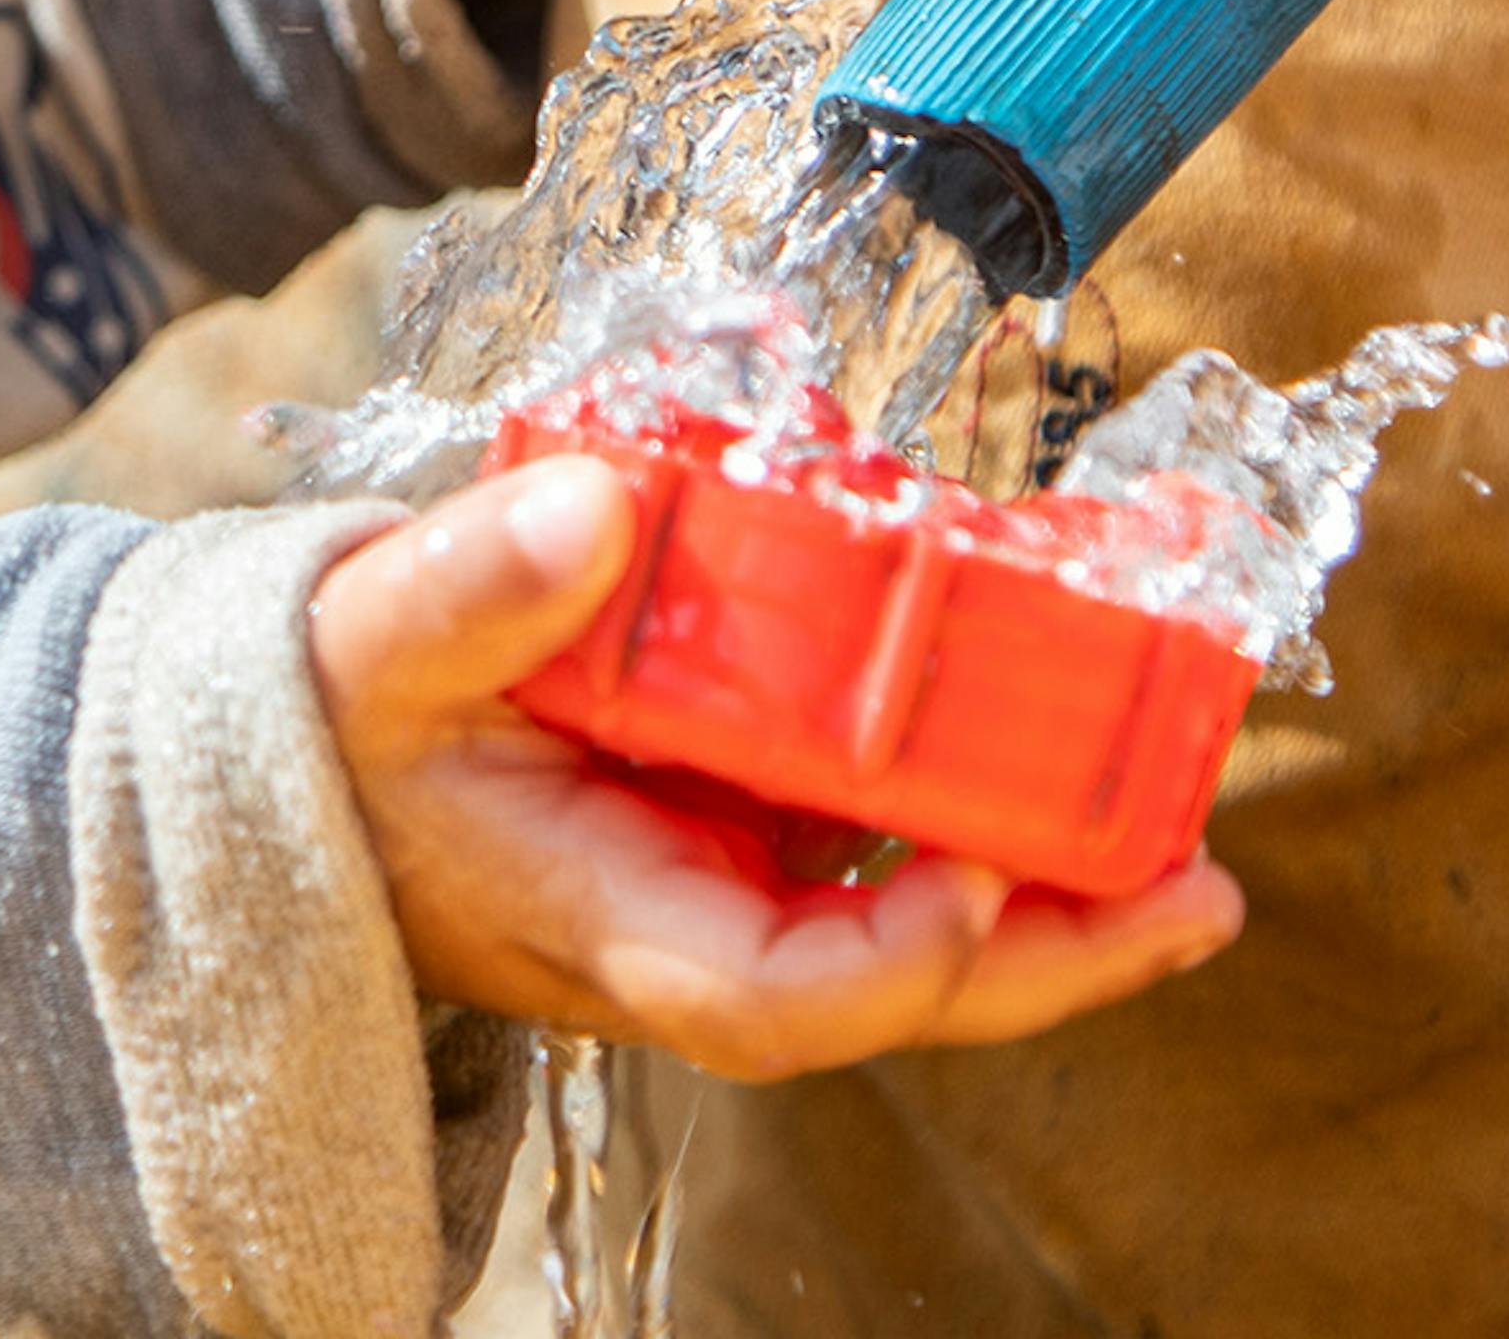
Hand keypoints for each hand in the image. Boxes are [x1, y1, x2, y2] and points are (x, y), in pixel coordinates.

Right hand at [315, 457, 1244, 1074]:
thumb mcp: (370, 642)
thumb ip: (468, 585)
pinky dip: (993, 801)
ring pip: (917, 925)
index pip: (761, 997)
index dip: (886, 960)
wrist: (316, 746)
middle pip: (890, 992)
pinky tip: (1085, 743)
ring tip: (1186, 835)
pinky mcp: (757, 824)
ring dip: (1056, 891)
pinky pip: (897, 836)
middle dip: (1048, 956)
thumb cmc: (338, 712)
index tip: (971, 869)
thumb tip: (596, 510)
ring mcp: (734, 883)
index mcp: (597, 913)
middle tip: (1192, 891)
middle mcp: (688, 928)